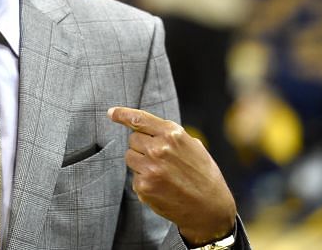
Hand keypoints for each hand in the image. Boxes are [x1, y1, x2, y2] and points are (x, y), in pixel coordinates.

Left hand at [108, 107, 235, 245]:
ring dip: (140, 163)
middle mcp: (159, 148)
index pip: (139, 119)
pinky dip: (144, 181)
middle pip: (132, 140)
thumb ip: (170, 135)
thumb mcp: (192, 146)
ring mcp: (150, 168)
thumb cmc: (203, 175)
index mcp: (172, 134)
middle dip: (142, 147)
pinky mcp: (144, 186)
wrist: (210, 208)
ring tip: (162, 174)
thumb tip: (146, 129)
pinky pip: (134, 177)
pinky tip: (161, 187)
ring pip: (130, 157)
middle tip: (160, 160)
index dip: (122, 114)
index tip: (111, 113)